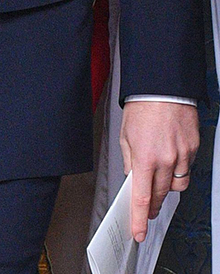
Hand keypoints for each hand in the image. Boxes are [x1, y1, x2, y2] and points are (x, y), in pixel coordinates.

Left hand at [120, 100, 198, 241]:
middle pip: (159, 195)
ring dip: (166, 188)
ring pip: (177, 186)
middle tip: (146, 209)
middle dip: (151, 205)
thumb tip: (131, 177)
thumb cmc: (142, 106)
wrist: (163, 88)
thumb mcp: (125, 134)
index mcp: (144, 158)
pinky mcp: (193, 150)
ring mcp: (182, 156)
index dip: (139, 219)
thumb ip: (129, 159)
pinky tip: (170, 162)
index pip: (141, 197)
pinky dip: (177, 170)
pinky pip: (186, 169)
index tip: (138, 231)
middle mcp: (165, 160)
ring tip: (158, 182)